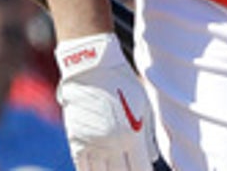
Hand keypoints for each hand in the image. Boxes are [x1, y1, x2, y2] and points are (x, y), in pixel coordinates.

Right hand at [55, 32, 158, 169]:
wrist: (90, 65)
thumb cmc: (121, 81)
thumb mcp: (143, 104)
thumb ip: (148, 135)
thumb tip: (151, 158)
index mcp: (132, 135)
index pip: (141, 170)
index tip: (144, 170)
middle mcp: (112, 143)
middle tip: (129, 168)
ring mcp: (92, 143)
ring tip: (115, 169)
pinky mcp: (75, 139)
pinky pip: (82, 167)